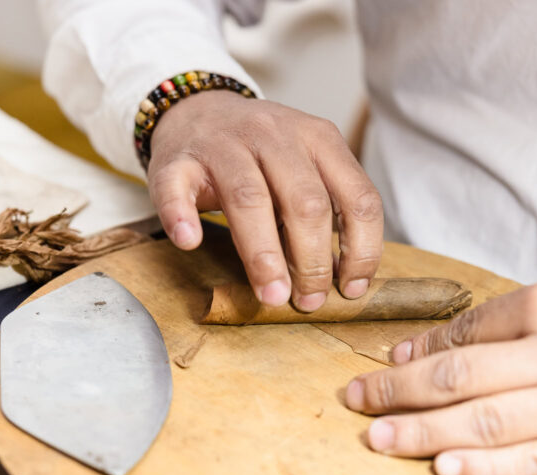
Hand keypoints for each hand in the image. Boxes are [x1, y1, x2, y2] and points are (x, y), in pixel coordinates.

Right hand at [148, 90, 382, 310]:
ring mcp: (223, 143)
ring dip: (262, 254)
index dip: (360, 249)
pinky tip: (190, 242)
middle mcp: (275, 134)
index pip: (357, 197)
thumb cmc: (258, 156)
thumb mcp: (304, 168)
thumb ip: (324, 213)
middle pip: (305, 202)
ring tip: (271, 294)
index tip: (350, 289)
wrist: (198, 111)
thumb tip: (341, 279)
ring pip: (248, 198)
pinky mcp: (177, 158)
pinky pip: (176, 186)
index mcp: (319, 138)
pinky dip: (181, 215)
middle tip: (308, 301)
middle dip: (312, 260)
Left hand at [344, 275, 536, 474]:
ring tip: (376, 438)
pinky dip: (483, 469)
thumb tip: (446, 342)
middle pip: (457, 379)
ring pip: (480, 424)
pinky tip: (442, 469)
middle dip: (396, 392)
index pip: (466, 333)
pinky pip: (530, 464)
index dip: (417, 353)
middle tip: (355, 401)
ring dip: (420, 433)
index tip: (387, 365)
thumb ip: (515, 317)